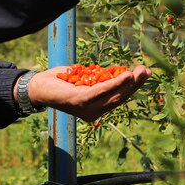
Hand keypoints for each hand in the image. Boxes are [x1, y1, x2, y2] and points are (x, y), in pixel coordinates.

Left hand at [26, 65, 151, 122]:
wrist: (37, 86)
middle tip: (147, 70)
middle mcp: (93, 113)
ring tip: (139, 72)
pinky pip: (101, 91)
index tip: (143, 74)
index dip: (132, 87)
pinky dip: (115, 83)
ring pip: (113, 95)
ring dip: (128, 83)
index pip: (118, 98)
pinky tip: (125, 75)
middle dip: (135, 84)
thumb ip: (100, 79)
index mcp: (95, 109)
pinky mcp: (80, 102)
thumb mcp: (85, 78)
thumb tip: (118, 71)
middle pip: (119, 98)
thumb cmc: (61, 81)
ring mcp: (86, 109)